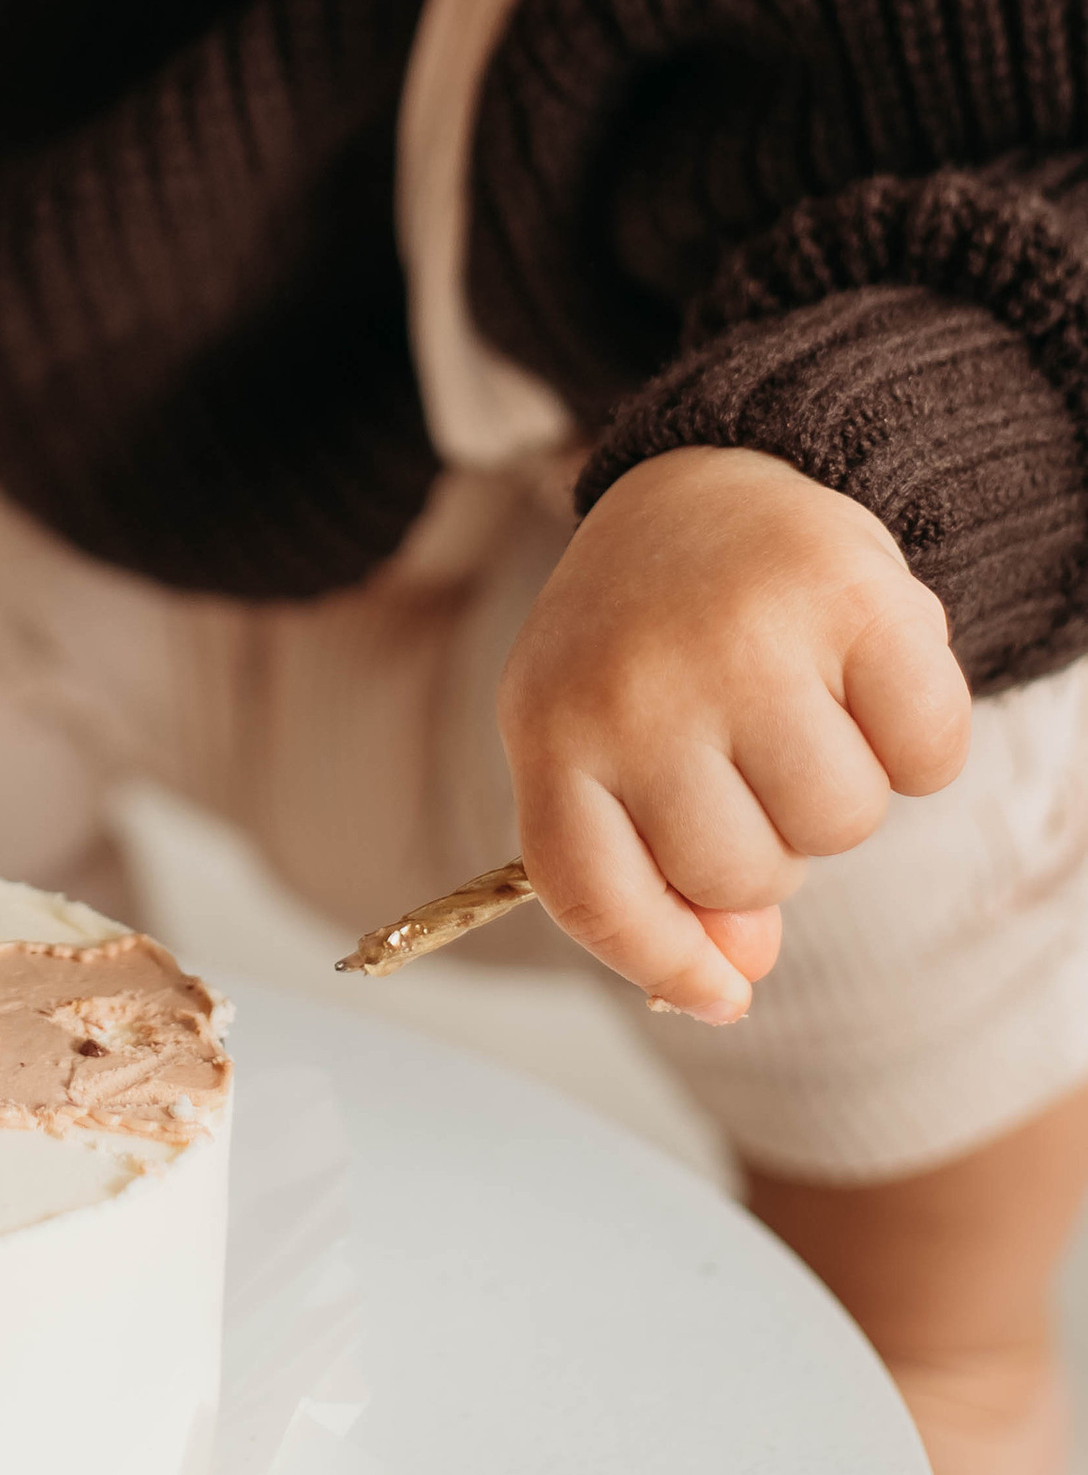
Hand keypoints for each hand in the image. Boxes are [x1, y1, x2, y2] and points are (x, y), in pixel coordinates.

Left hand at [499, 447, 968, 1023]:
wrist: (703, 484)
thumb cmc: (652, 644)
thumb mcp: (613, 743)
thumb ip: (658, 868)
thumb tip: (736, 974)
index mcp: (548, 725)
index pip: (594, 894)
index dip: (664, 962)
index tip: (721, 990)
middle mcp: (633, 684)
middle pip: (745, 875)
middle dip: (767, 837)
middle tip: (749, 747)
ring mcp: (740, 638)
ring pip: (840, 825)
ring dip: (841, 786)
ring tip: (801, 702)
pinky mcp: (850, 595)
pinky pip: (926, 757)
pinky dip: (919, 741)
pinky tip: (866, 680)